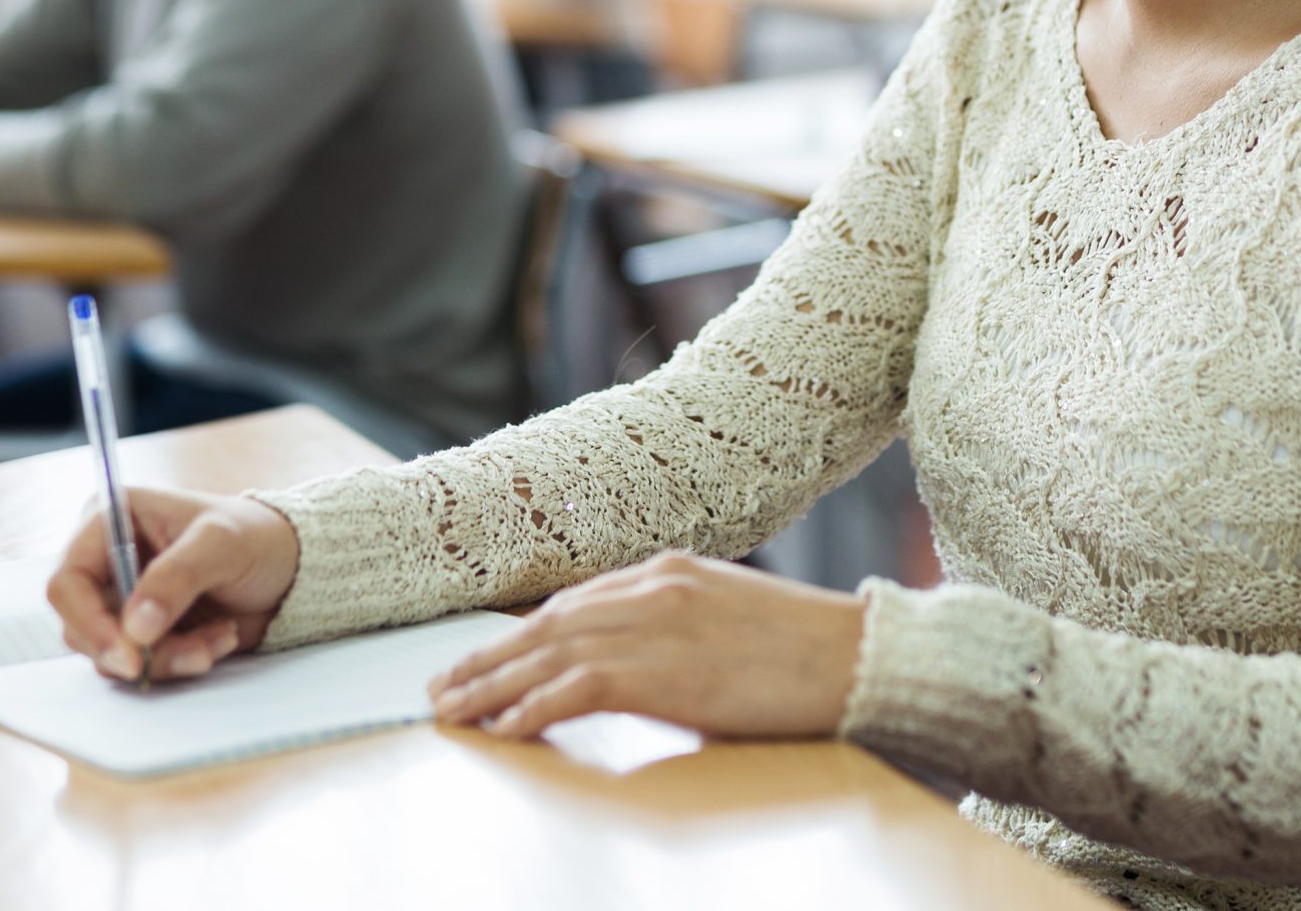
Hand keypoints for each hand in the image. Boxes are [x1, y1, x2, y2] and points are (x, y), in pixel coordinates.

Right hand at [46, 486, 300, 682]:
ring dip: (168, 656)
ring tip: (219, 637)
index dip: (87, 622)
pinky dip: (181, 661)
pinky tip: (221, 638)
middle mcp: (106, 562)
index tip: (127, 654)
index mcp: (109, 520)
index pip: (67, 581)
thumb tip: (134, 628)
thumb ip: (175, 578)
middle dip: (138, 648)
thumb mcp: (221, 543)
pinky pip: (142, 665)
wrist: (291, 569)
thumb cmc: (255, 537)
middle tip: (192, 652)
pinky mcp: (143, 632)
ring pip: (113, 654)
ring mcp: (123, 601)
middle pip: (82, 627)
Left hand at [428, 552, 866, 740]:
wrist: (859, 656)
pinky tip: (506, 729)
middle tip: (441, 686)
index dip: (520, 633)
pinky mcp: (667, 670)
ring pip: (549, 652)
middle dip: (488, 657)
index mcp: (669, 571)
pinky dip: (536, 706)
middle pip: (547, 623)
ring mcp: (658, 624)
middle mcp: (654, 588)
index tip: (483, 657)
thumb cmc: (806, 650)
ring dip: (492, 684)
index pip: (573, 602)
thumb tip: (630, 663)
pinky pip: (580, 686)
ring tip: (452, 711)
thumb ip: (676, 628)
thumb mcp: (731, 619)